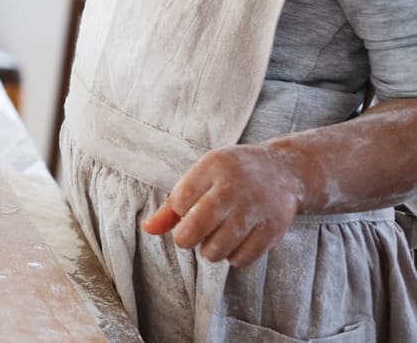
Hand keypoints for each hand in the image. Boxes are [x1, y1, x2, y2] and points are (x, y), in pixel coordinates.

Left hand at [141, 144, 303, 266]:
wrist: (281, 171)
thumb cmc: (231, 175)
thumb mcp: (201, 176)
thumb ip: (173, 205)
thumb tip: (147, 229)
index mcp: (213, 168)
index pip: (179, 202)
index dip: (178, 212)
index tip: (188, 209)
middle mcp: (234, 189)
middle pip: (194, 230)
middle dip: (186, 238)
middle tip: (193, 232)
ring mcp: (255, 211)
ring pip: (215, 250)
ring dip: (209, 250)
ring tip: (215, 235)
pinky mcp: (272, 231)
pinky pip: (241, 260)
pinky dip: (232, 257)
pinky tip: (234, 242)